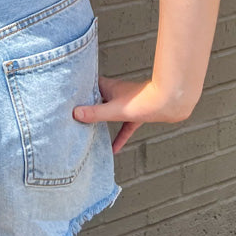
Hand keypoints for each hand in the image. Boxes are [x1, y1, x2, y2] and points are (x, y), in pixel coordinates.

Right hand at [73, 76, 194, 153]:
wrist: (170, 103)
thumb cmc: (144, 101)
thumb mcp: (115, 111)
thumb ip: (95, 113)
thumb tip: (75, 114)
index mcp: (108, 87)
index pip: (88, 86)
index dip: (77, 90)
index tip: (65, 96)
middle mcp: (115, 93)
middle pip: (96, 100)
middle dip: (86, 107)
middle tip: (72, 115)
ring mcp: (125, 104)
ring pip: (109, 113)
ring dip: (101, 121)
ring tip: (89, 132)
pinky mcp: (136, 114)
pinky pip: (123, 126)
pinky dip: (119, 136)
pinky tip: (114, 149)